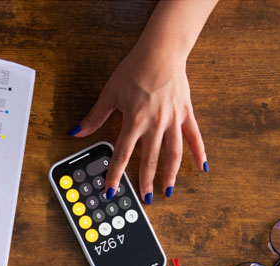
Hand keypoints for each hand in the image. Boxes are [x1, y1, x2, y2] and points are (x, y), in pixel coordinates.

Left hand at [71, 46, 205, 204]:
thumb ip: (95, 117)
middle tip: (144, 199)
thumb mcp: (110, 94)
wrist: (160, 52)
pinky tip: (202, 167)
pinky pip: (194, 137)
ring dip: (170, 174)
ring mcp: (172, 121)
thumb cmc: (135, 70)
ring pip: (173, 154)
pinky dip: (199, 152)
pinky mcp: (186, 113)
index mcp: (134, 122)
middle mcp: (155, 125)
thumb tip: (77, 132)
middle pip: (149, 160)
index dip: (115, 175)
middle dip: (145, 182)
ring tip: (168, 190)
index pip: (121, 155)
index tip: (111, 191)